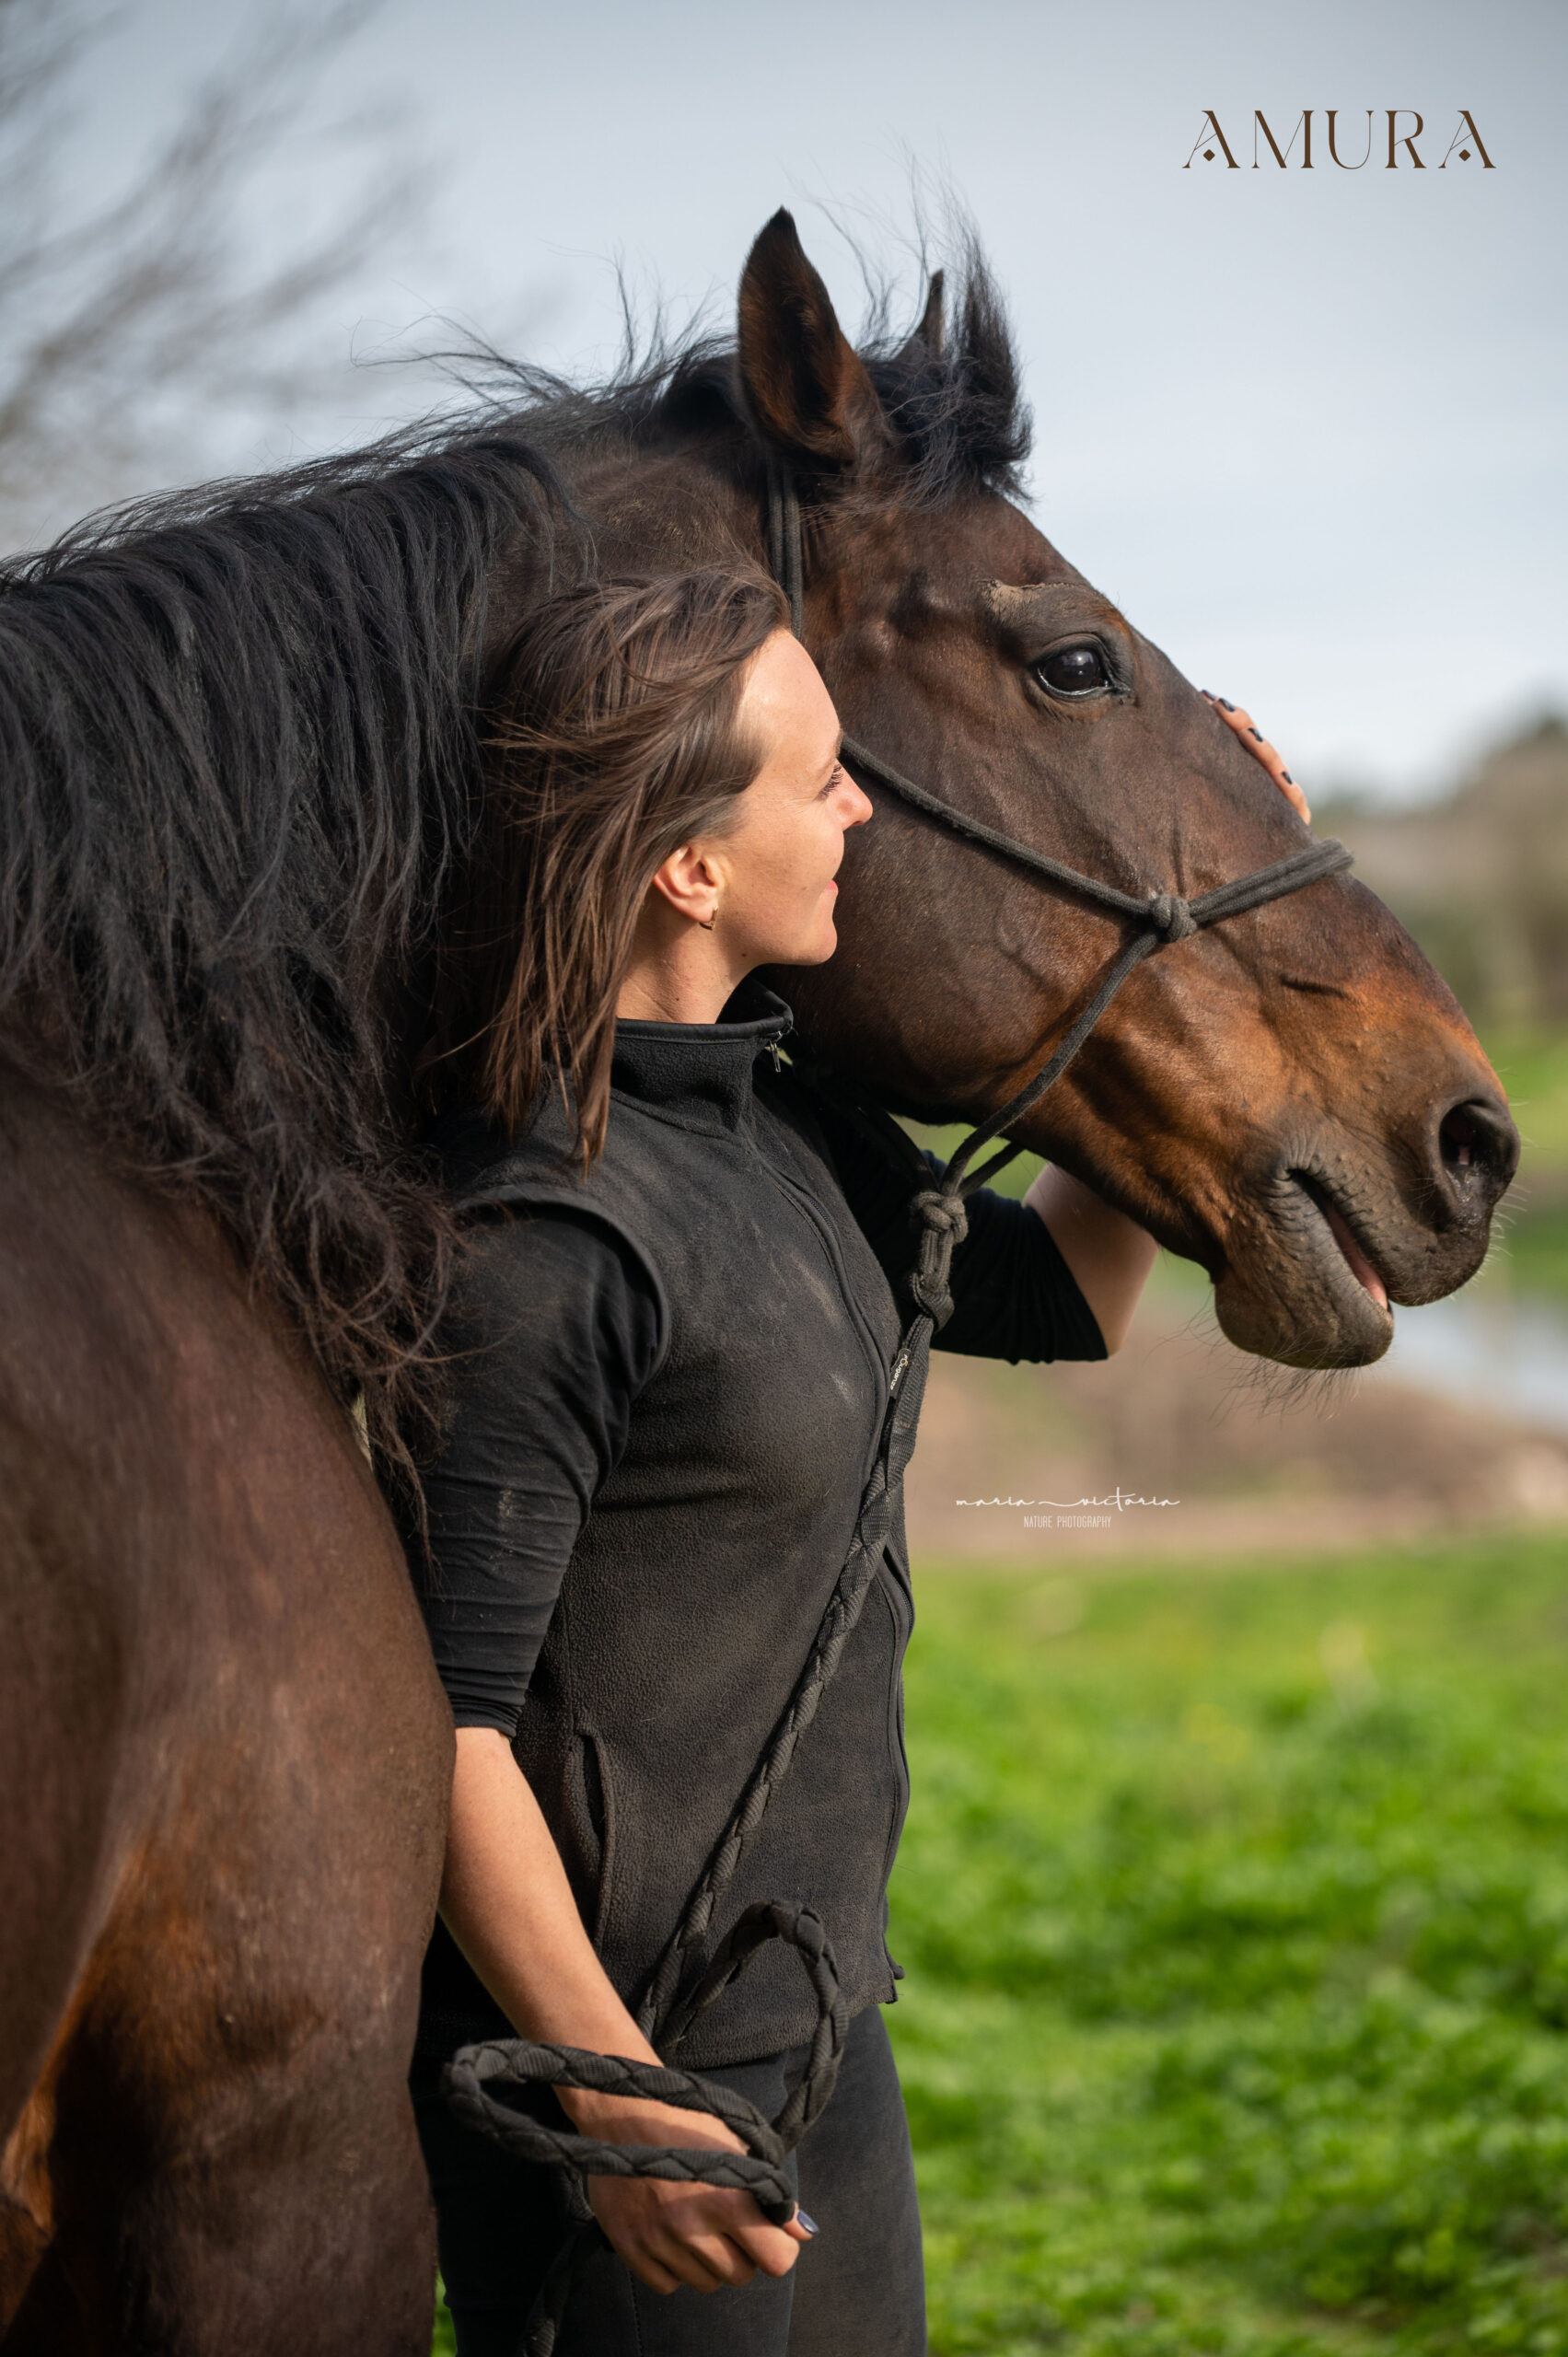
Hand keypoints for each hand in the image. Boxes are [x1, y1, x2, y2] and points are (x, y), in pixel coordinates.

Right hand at [565, 2089, 812, 2294]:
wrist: (622, 2111)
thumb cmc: (688, 2123)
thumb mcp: (738, 2147)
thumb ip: (773, 2193)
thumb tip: (805, 2233)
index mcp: (728, 2199)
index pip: (777, 2261)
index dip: (778, 2247)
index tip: (767, 2232)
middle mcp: (694, 2227)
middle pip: (741, 2275)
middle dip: (741, 2253)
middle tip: (726, 2222)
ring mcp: (659, 2241)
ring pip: (705, 2283)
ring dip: (707, 2261)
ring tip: (695, 2223)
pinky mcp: (630, 2249)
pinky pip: (668, 2285)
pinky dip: (673, 2268)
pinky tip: (669, 2234)